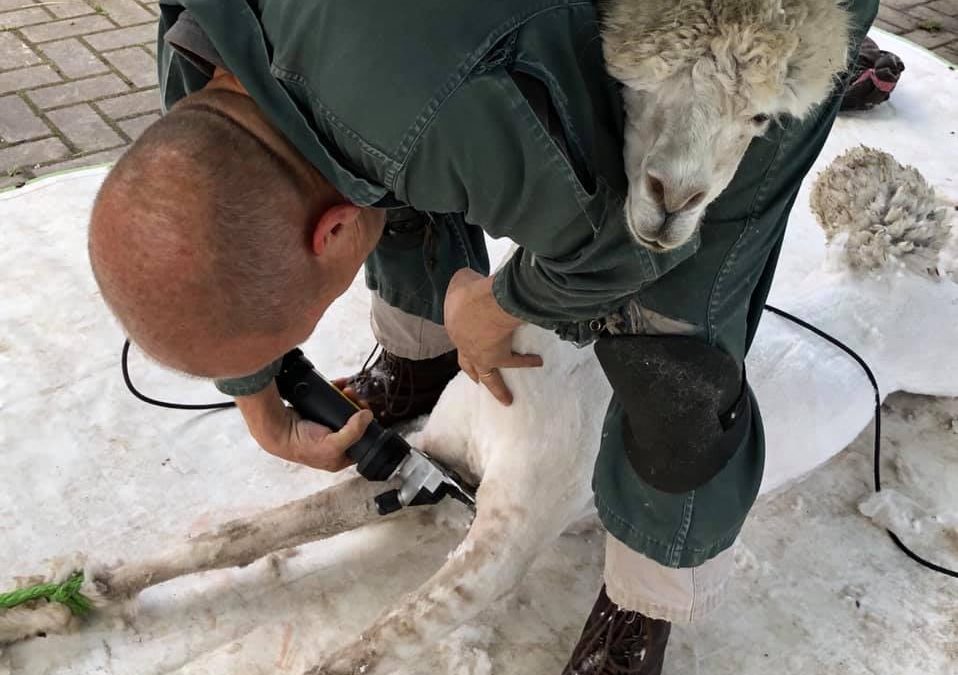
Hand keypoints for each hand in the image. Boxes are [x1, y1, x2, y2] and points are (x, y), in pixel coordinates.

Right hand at [235, 381, 373, 470]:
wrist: (278, 429)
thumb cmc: (301, 444)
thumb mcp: (333, 444)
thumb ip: (354, 432)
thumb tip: (367, 415)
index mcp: (338, 457)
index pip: (361, 442)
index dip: (366, 426)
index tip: (365, 410)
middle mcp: (333, 443)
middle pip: (354, 423)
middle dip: (356, 406)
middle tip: (354, 396)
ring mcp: (325, 428)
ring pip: (344, 410)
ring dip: (348, 398)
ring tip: (346, 389)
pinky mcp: (318, 415)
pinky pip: (333, 402)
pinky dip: (337, 393)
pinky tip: (339, 386)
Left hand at [443, 268, 541, 404]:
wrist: (481, 304)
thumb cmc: (468, 292)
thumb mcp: (462, 280)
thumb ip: (468, 281)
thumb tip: (474, 279)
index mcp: (454, 327)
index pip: (459, 335)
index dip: (465, 337)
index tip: (471, 336)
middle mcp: (466, 347)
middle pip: (468, 365)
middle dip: (473, 373)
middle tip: (477, 381)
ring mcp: (481, 356)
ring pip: (490, 378)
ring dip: (499, 389)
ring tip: (507, 400)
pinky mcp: (499, 357)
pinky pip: (516, 362)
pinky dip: (527, 361)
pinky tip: (538, 361)